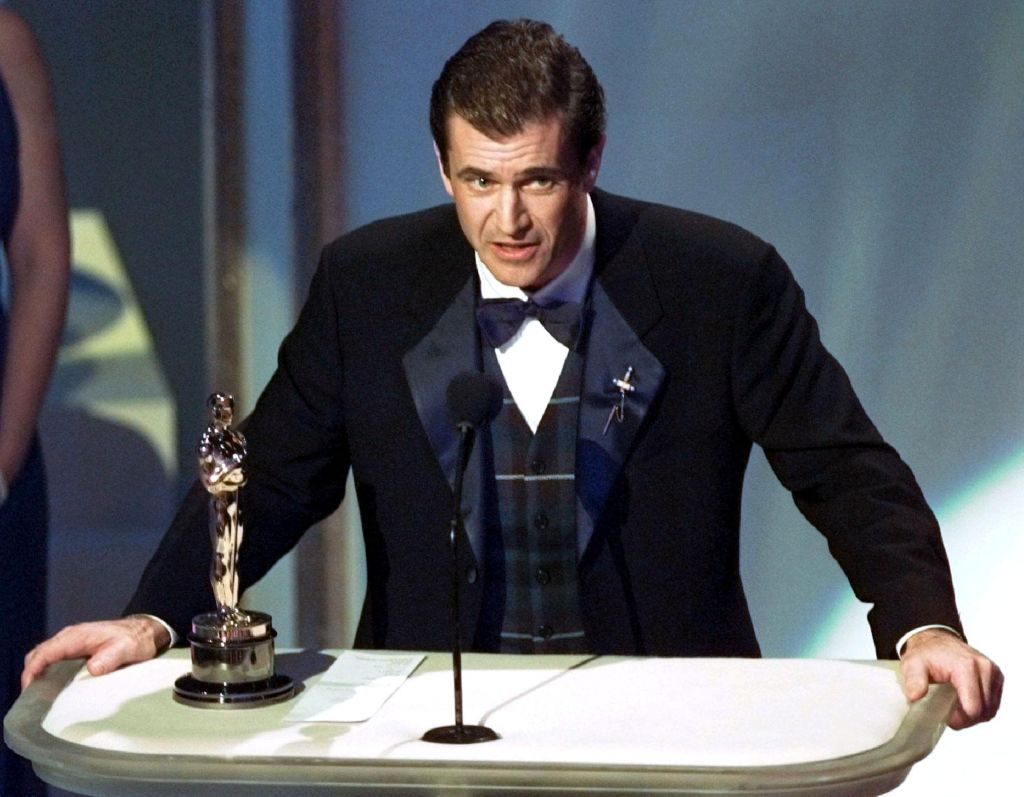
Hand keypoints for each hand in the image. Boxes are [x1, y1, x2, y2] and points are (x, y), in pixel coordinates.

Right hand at [21, 616, 170, 689]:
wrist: (145, 630)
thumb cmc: (135, 637)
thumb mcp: (125, 648)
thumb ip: (110, 658)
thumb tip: (92, 669)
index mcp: (76, 636)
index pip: (44, 653)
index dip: (32, 672)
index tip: (30, 690)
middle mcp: (70, 638)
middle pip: (38, 656)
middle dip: (32, 676)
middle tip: (35, 698)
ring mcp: (72, 644)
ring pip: (45, 659)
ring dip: (40, 676)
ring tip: (43, 697)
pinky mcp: (77, 651)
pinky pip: (56, 662)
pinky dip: (50, 674)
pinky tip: (56, 689)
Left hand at [900, 628, 1002, 729]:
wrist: (935, 640)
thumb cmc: (925, 653)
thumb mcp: (912, 664)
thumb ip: (914, 681)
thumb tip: (915, 697)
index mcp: (965, 666)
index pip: (973, 708)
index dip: (959, 720)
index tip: (945, 716)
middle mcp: (984, 667)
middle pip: (983, 711)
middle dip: (966, 719)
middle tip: (949, 713)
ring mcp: (993, 672)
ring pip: (990, 709)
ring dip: (974, 715)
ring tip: (956, 707)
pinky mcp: (996, 676)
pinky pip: (993, 703)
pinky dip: (981, 707)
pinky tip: (966, 702)